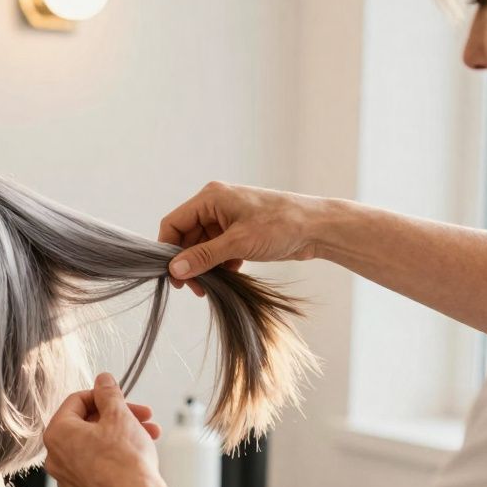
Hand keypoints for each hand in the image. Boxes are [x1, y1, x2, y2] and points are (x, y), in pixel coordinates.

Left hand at [44, 373, 171, 486]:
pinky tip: (137, 458)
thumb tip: (103, 379)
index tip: (123, 398)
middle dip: (118, 417)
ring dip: (121, 436)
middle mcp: (55, 457)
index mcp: (57, 433)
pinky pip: (96, 468)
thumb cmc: (126, 460)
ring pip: (94, 447)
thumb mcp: (119, 415)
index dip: (103, 395)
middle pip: (86, 425)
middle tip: (144, 416)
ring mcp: (67, 479)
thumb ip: (108, 393)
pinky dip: (114, 459)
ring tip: (151, 435)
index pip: (76, 401)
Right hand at [160, 182, 332, 296]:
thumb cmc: (281, 225)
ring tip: (211, 287)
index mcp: (211, 198)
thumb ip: (204, 256)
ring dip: (204, 266)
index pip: (174, 223)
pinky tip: (231, 275)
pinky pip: (218, 250)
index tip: (172, 276)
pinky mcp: (239, 232)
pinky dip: (220, 264)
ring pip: (202, 246)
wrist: (318, 228)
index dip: (168, 249)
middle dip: (188, 263)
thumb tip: (175, 270)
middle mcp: (215, 205)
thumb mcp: (238, 243)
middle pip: (186, 237)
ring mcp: (227, 219)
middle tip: (194, 288)